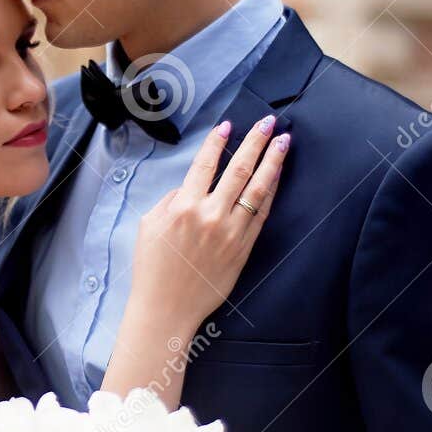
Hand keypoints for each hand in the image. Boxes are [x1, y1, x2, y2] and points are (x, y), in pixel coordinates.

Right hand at [130, 116, 288, 336]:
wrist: (166, 307)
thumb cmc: (152, 268)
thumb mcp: (148, 225)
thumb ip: (170, 200)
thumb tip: (190, 187)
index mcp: (183, 207)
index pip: (205, 165)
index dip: (218, 142)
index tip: (228, 126)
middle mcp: (210, 216)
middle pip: (239, 169)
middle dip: (256, 142)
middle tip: (268, 123)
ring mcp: (230, 233)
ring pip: (258, 189)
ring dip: (272, 162)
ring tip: (283, 142)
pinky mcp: (243, 249)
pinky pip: (261, 214)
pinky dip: (271, 193)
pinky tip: (277, 177)